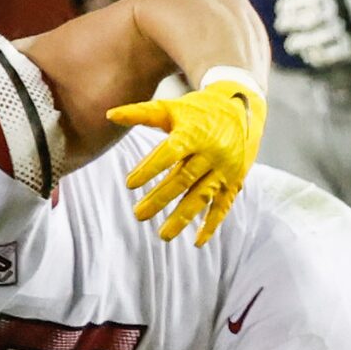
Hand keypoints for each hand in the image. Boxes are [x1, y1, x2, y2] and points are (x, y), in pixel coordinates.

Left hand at [109, 69, 266, 244]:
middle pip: (183, 179)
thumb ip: (140, 114)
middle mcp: (211, 152)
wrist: (242, 108)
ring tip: (162, 235)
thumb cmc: (198, 111)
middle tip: (138, 214)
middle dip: (160, 198)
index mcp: (194, 133)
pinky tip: (197, 242)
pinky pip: (223, 206)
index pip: (170, 152)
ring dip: (183, 217)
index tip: (129, 184)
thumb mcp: (171, 108)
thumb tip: (108, 115)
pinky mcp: (234, 182)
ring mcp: (224, 169)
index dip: (150, 168)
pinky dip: (211, 224)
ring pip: (201, 196)